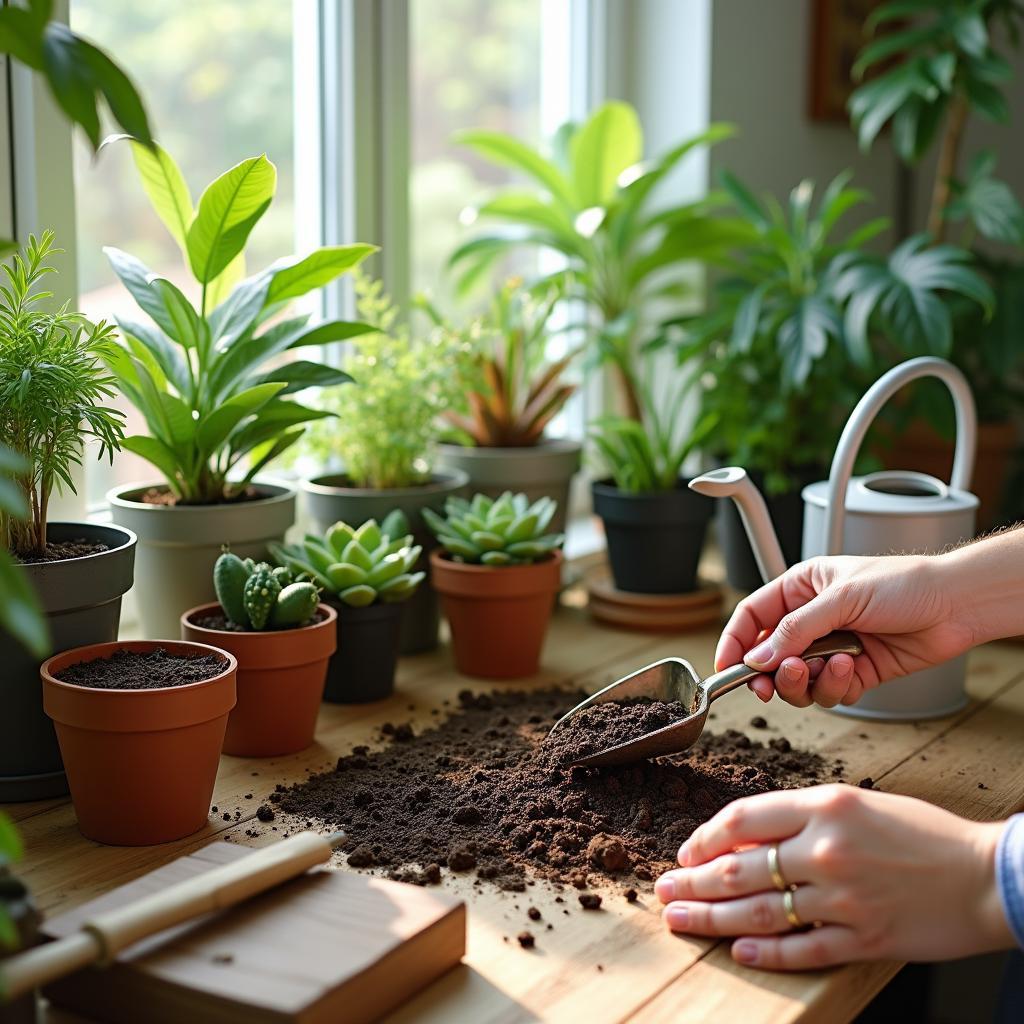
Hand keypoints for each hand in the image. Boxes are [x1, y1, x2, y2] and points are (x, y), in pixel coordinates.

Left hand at [654, 784, 1011, 969]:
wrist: (986, 876)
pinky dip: (765, 951)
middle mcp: (826, 851)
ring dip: (712, 918)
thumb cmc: (923, 833)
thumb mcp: (857, 802)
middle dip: (693, 881)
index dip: (705, 836)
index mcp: (824, 807)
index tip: (686, 850)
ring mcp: (842, 899)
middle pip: (739, 868)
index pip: (743, 819)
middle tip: (664, 889)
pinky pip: (800, 948)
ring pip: (758, 910)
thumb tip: (745, 837)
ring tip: (680, 919)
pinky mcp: (862, 938)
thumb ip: (802, 817)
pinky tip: (737, 950)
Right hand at [716, 554, 976, 707]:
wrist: (956, 605)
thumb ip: (794, 631)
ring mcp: (832, 646)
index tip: (725, 668)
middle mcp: (812, 619)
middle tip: (769, 685)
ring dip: (806, 681)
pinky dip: (836, 686)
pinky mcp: (855, 670)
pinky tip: (854, 667)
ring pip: (797, 679)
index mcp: (800, 588)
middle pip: (769, 655)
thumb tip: (757, 658)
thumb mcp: (840, 599)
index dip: (735, 641)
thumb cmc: (904, 584)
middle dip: (769, 673)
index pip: (752, 616)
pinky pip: (829, 691)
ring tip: (828, 667)